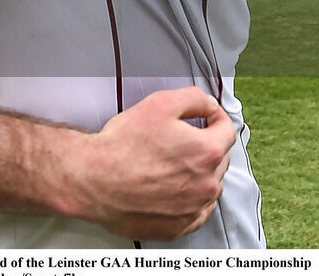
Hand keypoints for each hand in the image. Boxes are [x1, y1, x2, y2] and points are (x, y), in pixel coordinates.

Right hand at [67, 87, 233, 241]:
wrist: (97, 179)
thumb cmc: (123, 145)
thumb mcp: (158, 104)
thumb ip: (192, 98)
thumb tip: (209, 104)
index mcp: (207, 152)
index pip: (227, 130)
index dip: (215, 117)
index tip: (206, 115)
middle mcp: (208, 184)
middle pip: (219, 158)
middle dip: (204, 145)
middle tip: (177, 138)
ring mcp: (195, 209)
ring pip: (209, 185)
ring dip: (197, 172)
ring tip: (167, 163)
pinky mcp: (180, 226)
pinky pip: (196, 210)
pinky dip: (188, 197)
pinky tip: (166, 185)